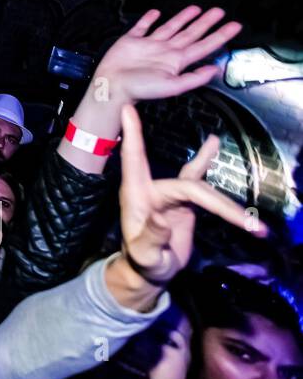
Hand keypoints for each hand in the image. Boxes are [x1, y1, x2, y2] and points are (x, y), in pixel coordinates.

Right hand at [96, 6, 241, 104]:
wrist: (112, 85)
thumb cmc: (138, 89)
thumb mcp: (171, 86)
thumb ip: (194, 78)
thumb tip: (215, 70)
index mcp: (176, 61)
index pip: (204, 46)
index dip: (220, 36)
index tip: (234, 27)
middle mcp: (165, 51)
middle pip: (191, 33)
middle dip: (206, 23)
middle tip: (219, 12)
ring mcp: (149, 45)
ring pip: (171, 27)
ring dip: (183, 18)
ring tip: (196, 9)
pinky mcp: (132, 41)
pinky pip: (142, 27)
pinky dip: (148, 19)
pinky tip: (155, 13)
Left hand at [117, 104, 263, 291]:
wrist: (150, 270)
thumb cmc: (142, 261)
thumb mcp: (144, 255)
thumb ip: (151, 238)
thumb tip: (162, 219)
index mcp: (136, 195)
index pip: (134, 159)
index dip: (132, 135)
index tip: (127, 108)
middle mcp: (153, 188)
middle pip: (189, 185)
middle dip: (219, 205)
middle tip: (247, 225)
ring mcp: (171, 193)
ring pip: (202, 188)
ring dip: (227, 205)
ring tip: (251, 220)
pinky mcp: (185, 200)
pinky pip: (204, 187)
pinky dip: (218, 182)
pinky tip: (214, 146)